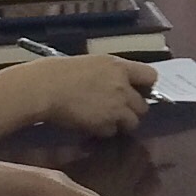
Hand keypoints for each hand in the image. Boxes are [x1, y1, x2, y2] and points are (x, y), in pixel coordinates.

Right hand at [27, 53, 155, 136]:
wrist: (45, 88)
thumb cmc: (59, 72)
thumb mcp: (91, 64)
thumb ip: (109, 73)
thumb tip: (118, 83)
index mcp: (119, 67)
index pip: (151, 76)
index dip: (145, 86)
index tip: (136, 91)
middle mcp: (123, 86)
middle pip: (143, 105)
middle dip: (132, 109)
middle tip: (117, 110)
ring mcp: (116, 107)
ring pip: (133, 122)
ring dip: (121, 123)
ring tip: (105, 120)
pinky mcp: (106, 124)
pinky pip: (113, 132)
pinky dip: (104, 131)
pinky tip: (91, 125)